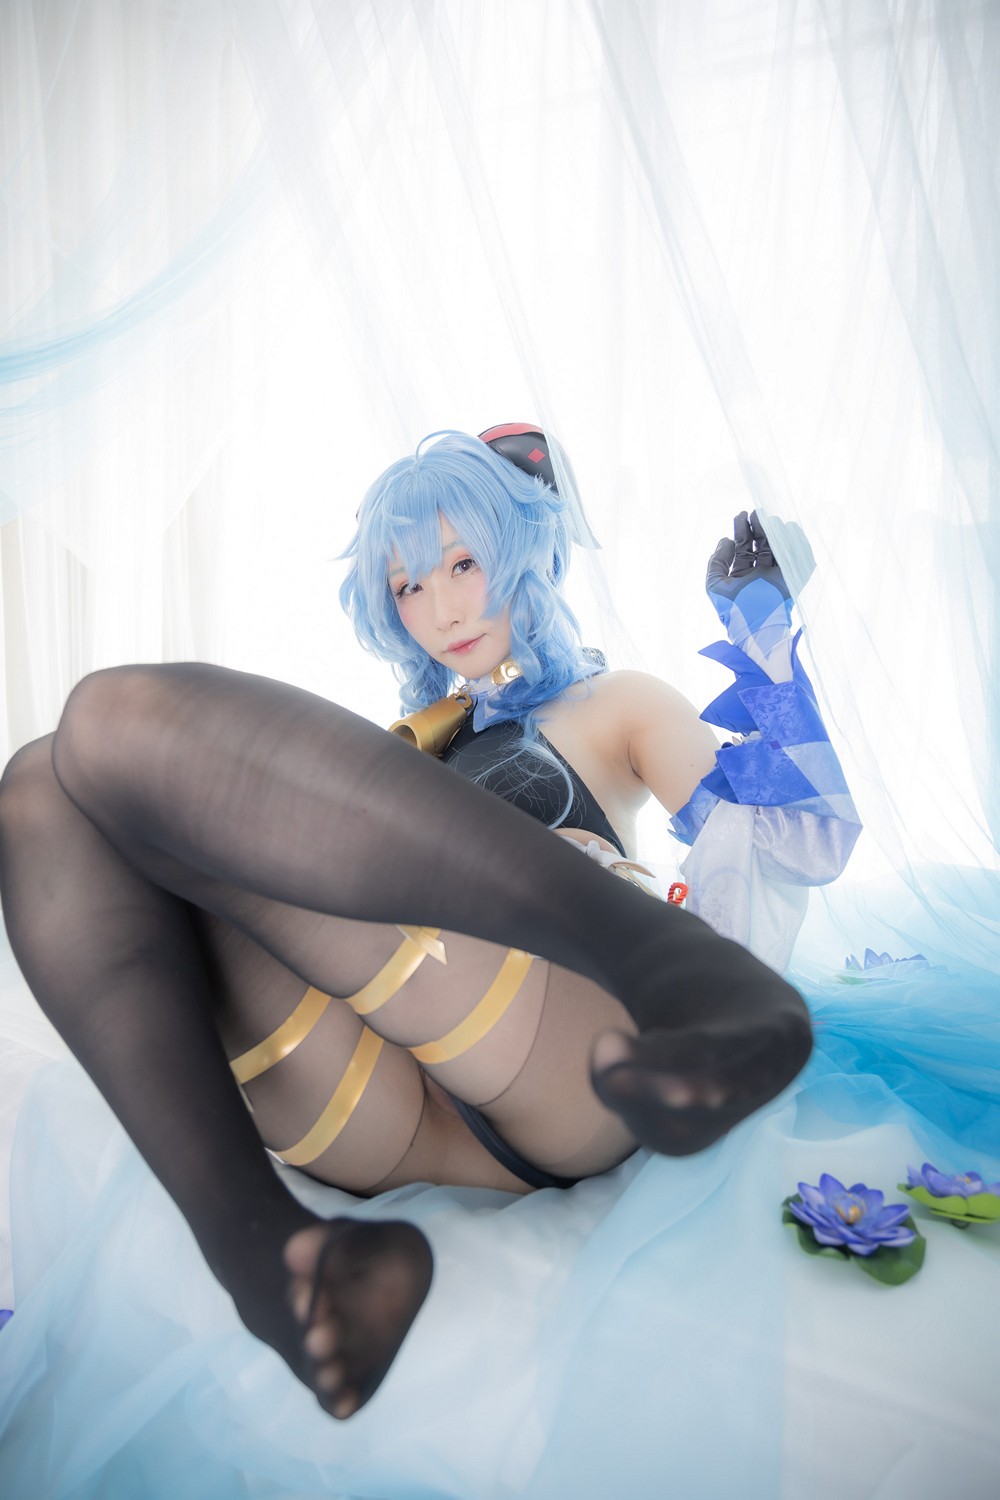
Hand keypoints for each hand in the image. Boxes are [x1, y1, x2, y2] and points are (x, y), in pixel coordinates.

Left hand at [705, 511, 806, 675]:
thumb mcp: (715, 585)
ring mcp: (777, 576)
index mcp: (743, 574)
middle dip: (759, 527)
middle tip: (757, 514)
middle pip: (761, 544)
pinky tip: (792, 532)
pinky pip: (798, 560)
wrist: (754, 629)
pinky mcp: (792, 581)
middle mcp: (761, 573)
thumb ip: (717, 562)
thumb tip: (725, 540)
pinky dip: (798, 545)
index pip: (743, 546)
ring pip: (778, 549)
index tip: (740, 515)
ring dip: (775, 533)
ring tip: (770, 521)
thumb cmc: (732, 612)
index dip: (742, 529)